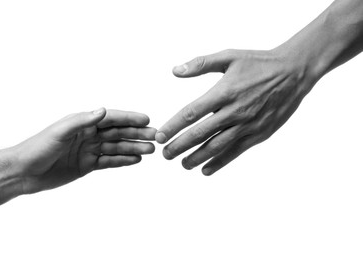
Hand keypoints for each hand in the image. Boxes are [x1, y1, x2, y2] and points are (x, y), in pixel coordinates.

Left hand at [11, 108, 155, 193]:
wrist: (24, 172)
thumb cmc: (37, 147)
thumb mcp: (59, 132)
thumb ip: (82, 121)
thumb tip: (103, 110)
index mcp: (82, 123)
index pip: (111, 118)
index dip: (129, 118)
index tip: (146, 119)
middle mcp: (88, 134)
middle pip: (117, 133)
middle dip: (137, 134)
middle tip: (155, 137)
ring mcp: (89, 150)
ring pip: (116, 147)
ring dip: (133, 148)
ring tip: (150, 150)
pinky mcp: (87, 165)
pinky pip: (109, 161)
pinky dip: (123, 160)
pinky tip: (136, 160)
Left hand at [156, 48, 318, 175]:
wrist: (294, 72)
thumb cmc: (259, 63)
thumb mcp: (229, 56)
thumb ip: (201, 64)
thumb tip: (174, 71)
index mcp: (224, 92)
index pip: (191, 113)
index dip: (174, 126)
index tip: (160, 136)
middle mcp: (234, 111)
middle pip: (200, 133)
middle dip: (180, 146)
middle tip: (165, 155)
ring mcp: (247, 125)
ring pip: (217, 146)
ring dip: (197, 157)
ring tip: (183, 164)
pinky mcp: (259, 134)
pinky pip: (236, 151)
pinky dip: (220, 162)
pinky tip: (206, 169)